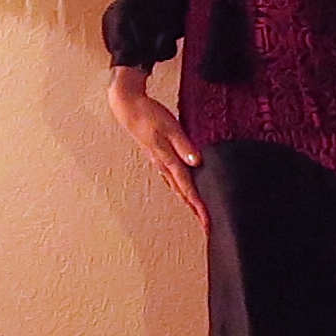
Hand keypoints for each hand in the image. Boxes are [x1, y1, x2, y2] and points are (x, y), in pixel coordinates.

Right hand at [105, 68, 200, 213]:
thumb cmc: (150, 115)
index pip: (188, 187)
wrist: (128, 109)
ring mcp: (160, 164)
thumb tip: (197, 162)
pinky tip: (184, 191)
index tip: (207, 220)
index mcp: (168, 160)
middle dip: (196, 210)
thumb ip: (184, 145)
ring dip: (189, 202)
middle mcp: (164, 166)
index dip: (199, 205)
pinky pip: (173, 179)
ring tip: (199, 214)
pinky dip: (181, 190)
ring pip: (177, 188)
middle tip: (207, 226)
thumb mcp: (170, 127)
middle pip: (183, 193)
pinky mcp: (159, 158)